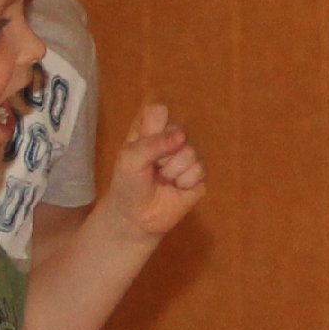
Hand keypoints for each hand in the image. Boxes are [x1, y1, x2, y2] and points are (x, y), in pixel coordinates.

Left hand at [105, 104, 206, 241]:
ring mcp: (187, 157)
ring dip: (173, 170)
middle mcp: (172, 139)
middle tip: (153, 168)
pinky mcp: (199, 176)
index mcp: (151, 129)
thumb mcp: (131, 158)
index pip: (159, 111)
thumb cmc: (128, 184)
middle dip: (164, 154)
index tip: (145, 142)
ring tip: (163, 180)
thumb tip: (182, 136)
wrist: (136, 218)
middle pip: (179, 131)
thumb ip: (153, 143)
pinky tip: (176, 188)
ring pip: (192, 152)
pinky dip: (185, 182)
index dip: (155, 126)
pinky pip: (200, 170)